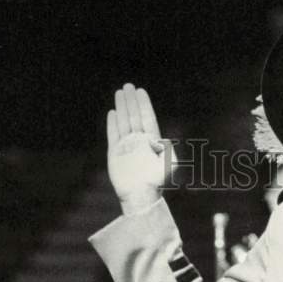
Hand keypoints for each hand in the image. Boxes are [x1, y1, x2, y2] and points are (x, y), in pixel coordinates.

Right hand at [107, 84, 175, 212]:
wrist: (139, 195)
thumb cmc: (155, 183)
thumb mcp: (167, 166)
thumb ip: (169, 153)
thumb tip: (166, 143)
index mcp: (151, 142)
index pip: (147, 118)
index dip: (144, 104)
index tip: (140, 91)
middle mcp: (139, 142)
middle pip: (135, 116)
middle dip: (131, 101)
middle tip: (128, 86)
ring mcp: (127, 147)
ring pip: (124, 122)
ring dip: (122, 107)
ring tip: (120, 93)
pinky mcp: (115, 153)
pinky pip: (113, 134)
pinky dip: (113, 124)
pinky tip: (113, 113)